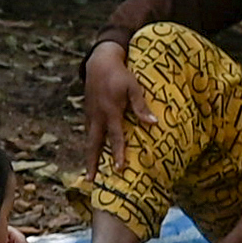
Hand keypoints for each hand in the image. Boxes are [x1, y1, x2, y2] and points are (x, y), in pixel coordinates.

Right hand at [81, 38, 134, 174]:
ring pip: (89, 139)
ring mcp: (90, 114)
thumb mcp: (133, 87)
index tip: (118, 169)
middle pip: (94, 144)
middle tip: (90, 180)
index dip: (117, 153)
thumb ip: (141, 106)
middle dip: (92, 163)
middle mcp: (98, 116)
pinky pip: (88, 131)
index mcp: (111, 111)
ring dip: (89, 155)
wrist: (99, 62)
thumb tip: (153, 123)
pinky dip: (90, 143)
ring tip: (90, 171)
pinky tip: (93, 150)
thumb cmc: (120, 74)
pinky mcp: (88, 111)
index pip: (115, 137)